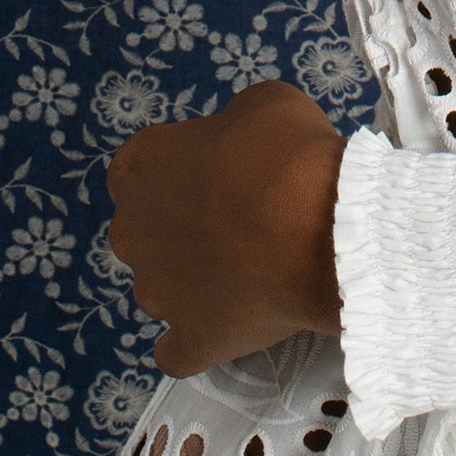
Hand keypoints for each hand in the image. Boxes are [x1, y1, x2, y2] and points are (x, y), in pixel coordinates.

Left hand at [107, 80, 344, 376]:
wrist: (325, 231)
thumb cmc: (289, 155)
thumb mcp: (263, 104)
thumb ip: (231, 127)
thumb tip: (234, 151)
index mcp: (138, 166)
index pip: (141, 169)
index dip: (182, 170)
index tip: (222, 172)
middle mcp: (131, 232)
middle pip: (146, 230)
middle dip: (182, 227)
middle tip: (240, 219)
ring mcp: (156, 293)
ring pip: (162, 288)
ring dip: (193, 280)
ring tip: (249, 271)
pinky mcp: (189, 340)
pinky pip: (177, 351)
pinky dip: (196, 339)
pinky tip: (228, 322)